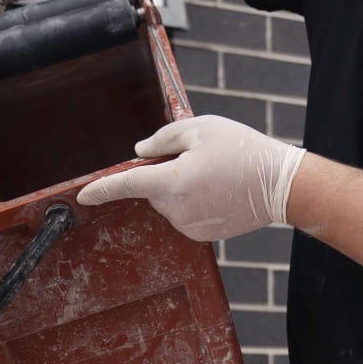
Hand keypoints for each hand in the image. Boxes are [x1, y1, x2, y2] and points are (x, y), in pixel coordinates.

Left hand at [76, 116, 305, 240]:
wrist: (279, 185)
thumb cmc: (242, 151)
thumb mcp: (201, 128)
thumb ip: (163, 139)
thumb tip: (139, 152)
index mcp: (173, 181)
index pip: (127, 184)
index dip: (102, 188)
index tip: (83, 195)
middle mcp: (177, 210)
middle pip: (152, 189)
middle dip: (164, 173)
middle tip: (199, 159)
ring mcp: (189, 226)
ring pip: (168, 202)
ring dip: (180, 187)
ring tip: (215, 175)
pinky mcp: (201, 234)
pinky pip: (184, 214)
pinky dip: (193, 201)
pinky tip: (219, 191)